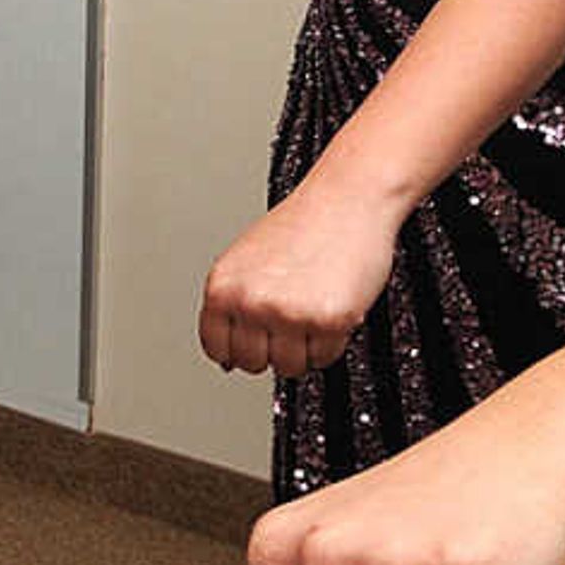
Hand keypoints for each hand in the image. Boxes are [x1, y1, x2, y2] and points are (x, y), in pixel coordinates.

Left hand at [199, 178, 402, 377]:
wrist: (347, 198)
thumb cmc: (303, 225)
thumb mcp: (246, 262)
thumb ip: (232, 305)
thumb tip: (226, 358)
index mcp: (222, 287)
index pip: (217, 348)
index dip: (240, 349)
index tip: (257, 339)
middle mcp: (249, 302)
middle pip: (253, 363)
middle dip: (274, 349)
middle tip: (292, 318)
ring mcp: (287, 313)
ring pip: (289, 366)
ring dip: (305, 347)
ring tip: (312, 307)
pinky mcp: (326, 320)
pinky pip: (324, 357)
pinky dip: (332, 341)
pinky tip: (333, 307)